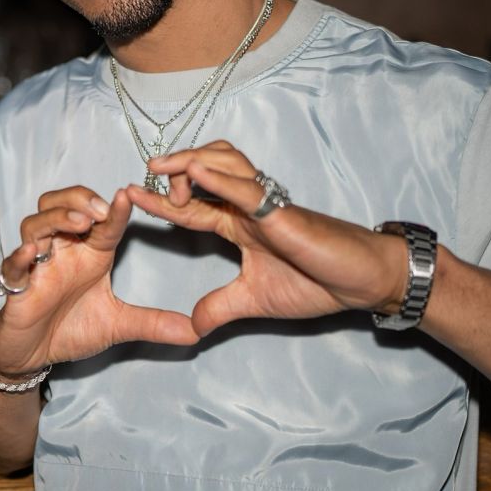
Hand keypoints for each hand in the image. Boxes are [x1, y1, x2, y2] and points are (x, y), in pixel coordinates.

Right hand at [0, 185, 199, 379]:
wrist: (32, 356)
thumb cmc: (70, 330)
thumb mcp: (118, 325)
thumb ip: (154, 324)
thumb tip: (196, 333)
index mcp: (88, 253)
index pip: (102, 222)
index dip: (114, 209)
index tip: (130, 196)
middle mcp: (61, 251)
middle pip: (60, 205)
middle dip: (78, 200)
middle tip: (100, 210)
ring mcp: (36, 265)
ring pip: (35, 224)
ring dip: (55, 219)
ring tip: (78, 225)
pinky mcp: (16, 286)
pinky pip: (11, 264)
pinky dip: (20, 255)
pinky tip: (33, 253)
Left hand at [133, 140, 409, 334]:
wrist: (361, 283)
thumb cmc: (317, 282)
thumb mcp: (256, 300)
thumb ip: (222, 307)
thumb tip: (193, 328)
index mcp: (238, 224)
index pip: (191, 206)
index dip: (159, 200)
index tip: (128, 195)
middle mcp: (247, 206)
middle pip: (203, 169)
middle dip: (172, 168)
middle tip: (145, 180)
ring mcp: (264, 204)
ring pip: (223, 164)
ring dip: (189, 163)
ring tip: (163, 172)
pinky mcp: (281, 210)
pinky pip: (246, 187)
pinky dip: (219, 178)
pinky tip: (195, 173)